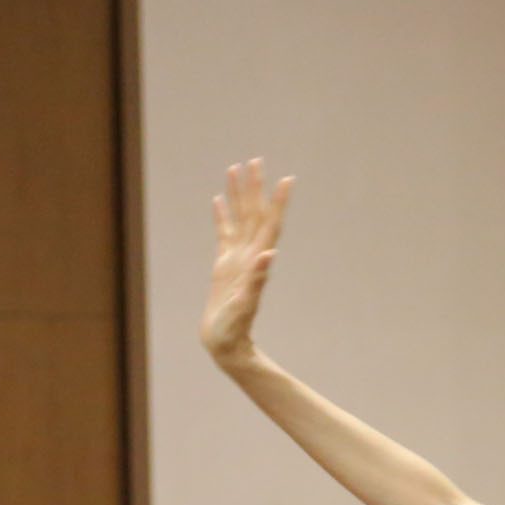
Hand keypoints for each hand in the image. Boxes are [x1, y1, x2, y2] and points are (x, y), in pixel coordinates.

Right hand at [202, 158, 293, 367]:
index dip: (278, 203)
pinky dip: (221, 215)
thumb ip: (256, 280)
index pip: (269, 225)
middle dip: (256, 187)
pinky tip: (218, 200)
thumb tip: (268, 254)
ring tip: (235, 169)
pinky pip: (223, 233)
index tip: (287, 180)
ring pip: (239, 218)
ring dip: (238, 195)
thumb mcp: (245, 305)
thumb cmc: (234, 328)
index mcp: (255, 261)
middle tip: (256, 160)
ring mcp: (236, 258)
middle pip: (254, 214)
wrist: (226, 344)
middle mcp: (249, 255)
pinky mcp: (223, 265)